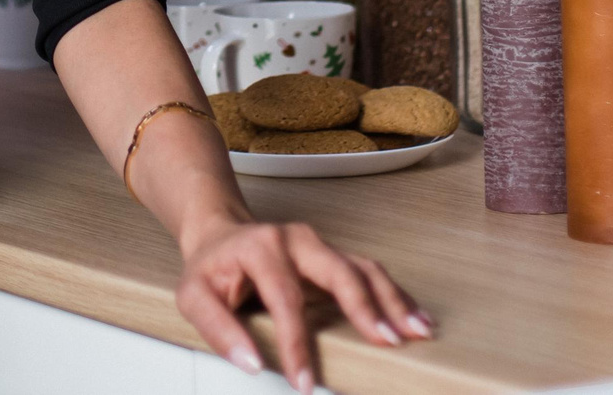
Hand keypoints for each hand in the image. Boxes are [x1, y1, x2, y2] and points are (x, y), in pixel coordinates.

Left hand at [173, 213, 433, 392]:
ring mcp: (319, 245)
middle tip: (387, 342)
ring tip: (418, 331)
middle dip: (365, 308)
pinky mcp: (333, 255)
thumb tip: (253, 364)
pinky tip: (415, 317)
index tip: (305, 381)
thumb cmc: (209, 268)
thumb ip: (218, 329)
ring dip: (393, 300)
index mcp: (261, 248)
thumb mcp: (193, 296)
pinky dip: (394, 295)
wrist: (219, 233)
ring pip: (364, 268)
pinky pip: (369, 272)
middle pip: (339, 271)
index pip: (285, 300)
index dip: (296, 344)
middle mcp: (296, 240)